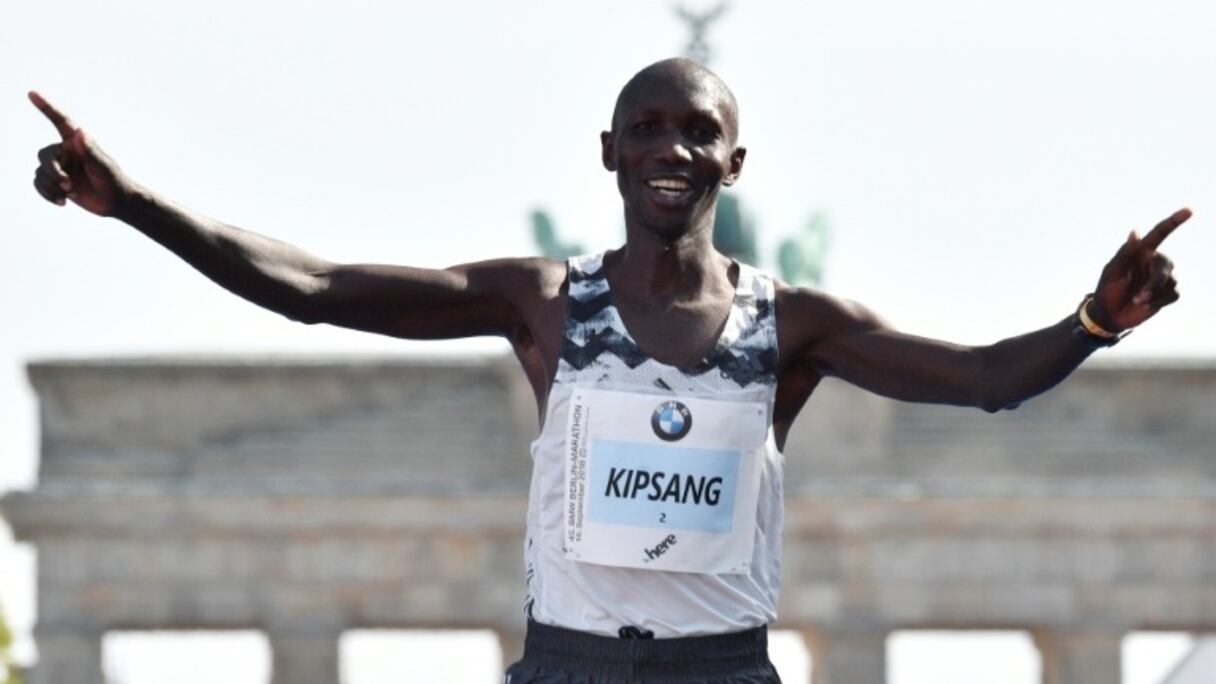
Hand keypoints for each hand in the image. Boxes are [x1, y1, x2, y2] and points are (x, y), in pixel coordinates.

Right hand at [30, 91, 132, 215]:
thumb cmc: (113, 180)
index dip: (46, 107)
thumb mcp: (103, 166)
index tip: (32, 93)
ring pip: (40, 172)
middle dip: (52, 171)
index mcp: (77, 143)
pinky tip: (63, 201)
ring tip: (69, 193)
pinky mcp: (57, 182)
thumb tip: (80, 132)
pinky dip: (47, 194)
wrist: (115, 202)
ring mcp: (61, 167)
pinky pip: (39, 184)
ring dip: (51, 186)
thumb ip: (90, 150)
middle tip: (68, 184)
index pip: (60, 122)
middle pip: (43, 156)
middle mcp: (66, 152)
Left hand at [1089, 208, 1190, 331]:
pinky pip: (1174, 294)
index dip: (1174, 221)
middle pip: (1166, 265)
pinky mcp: (1168, 293)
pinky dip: (1159, 301)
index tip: (1188, 210)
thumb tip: (1136, 232)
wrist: (1109, 314)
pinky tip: (1145, 305)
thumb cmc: (1107, 290)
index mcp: (1141, 252)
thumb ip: (1125, 253)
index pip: (1159, 234)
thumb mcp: (1112, 271)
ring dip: (1153, 294)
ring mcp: (1162, 278)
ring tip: (1136, 301)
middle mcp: (1154, 262)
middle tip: (1139, 296)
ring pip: (1171, 281)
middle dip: (1154, 282)